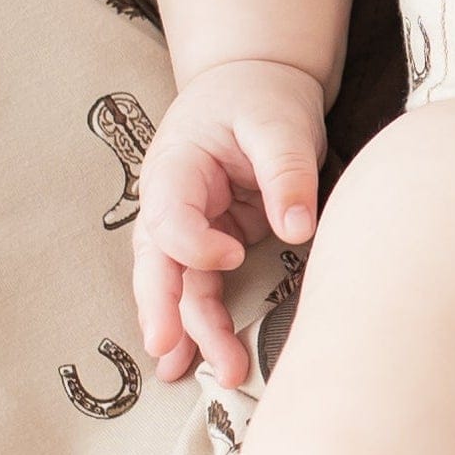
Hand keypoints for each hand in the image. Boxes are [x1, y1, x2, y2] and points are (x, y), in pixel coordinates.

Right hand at [132, 58, 325, 386]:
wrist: (255, 83)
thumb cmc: (261, 96)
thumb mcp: (278, 123)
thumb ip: (286, 172)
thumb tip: (297, 229)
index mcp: (177, 166)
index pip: (168, 217)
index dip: (195, 245)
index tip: (234, 255)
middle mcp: (170, 202)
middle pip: (156, 262)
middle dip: (164, 309)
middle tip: (170, 352)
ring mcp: (186, 226)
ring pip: (177, 285)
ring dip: (190, 330)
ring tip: (220, 372)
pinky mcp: (209, 242)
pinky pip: (197, 288)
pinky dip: (197, 323)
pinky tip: (194, 363)